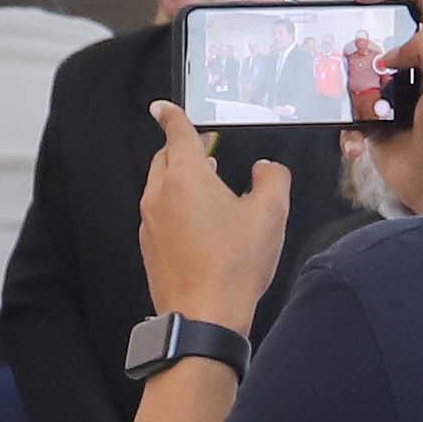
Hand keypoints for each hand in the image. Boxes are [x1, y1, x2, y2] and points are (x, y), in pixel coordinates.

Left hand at [135, 101, 297, 333]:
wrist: (203, 314)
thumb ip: (272, 179)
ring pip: (160, 186)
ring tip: (207, 176)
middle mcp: (159, 196)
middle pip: (164, 159)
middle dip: (181, 147)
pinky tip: (200, 216)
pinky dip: (176, 202)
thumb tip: (266, 167)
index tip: (161, 107)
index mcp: (184, 178)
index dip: (172, 117)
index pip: (176, 135)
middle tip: (203, 146)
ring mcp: (149, 222)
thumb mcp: (270, 213)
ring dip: (180, 176)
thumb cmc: (235, 262)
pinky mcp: (149, 246)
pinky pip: (159, 212)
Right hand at [348, 0, 422, 217]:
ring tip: (353, 96)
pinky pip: (348, 104)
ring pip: (359, 64)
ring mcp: (397, 87)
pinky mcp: (375, 113)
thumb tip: (386, 53)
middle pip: (384, 25)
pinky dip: (346, 120)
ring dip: (347, 78)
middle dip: (360, 31)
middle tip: (345, 38)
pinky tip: (357, 137)